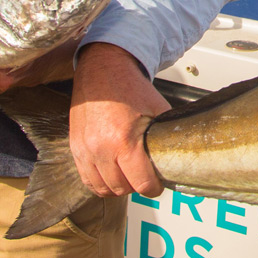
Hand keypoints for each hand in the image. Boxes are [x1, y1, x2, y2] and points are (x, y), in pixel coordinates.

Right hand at [69, 42, 169, 197]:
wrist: (103, 69)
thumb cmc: (129, 87)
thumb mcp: (157, 109)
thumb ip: (167, 135)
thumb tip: (181, 153)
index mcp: (123, 140)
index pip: (142, 184)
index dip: (154, 187)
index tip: (157, 183)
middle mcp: (101, 148)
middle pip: (123, 188)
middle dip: (137, 186)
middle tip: (145, 177)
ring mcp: (85, 150)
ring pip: (104, 188)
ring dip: (119, 186)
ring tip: (129, 176)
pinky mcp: (76, 148)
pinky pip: (87, 180)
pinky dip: (101, 183)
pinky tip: (111, 175)